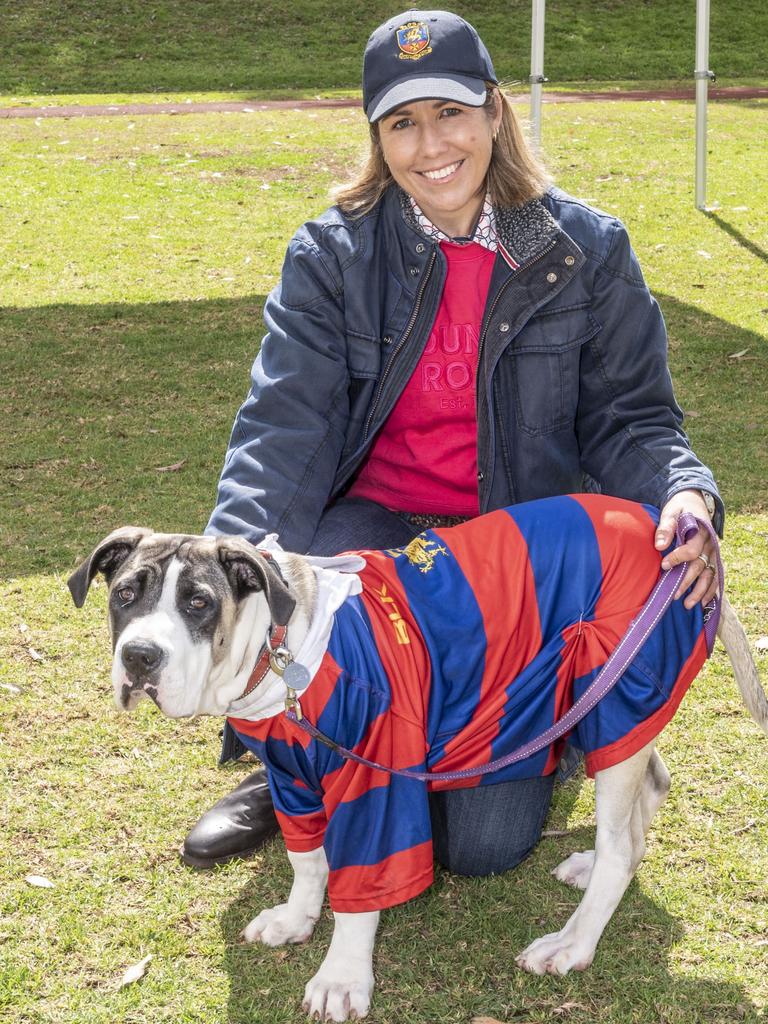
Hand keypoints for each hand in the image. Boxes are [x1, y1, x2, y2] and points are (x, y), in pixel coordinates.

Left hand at [654, 489, 717, 609]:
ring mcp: (713, 553)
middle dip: (687, 581)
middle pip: (700, 566)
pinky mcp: (713, 559)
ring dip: (700, 591)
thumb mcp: (671, 511)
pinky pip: (715, 577)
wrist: (695, 503)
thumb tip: (659, 545)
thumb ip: (666, 527)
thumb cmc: (680, 508)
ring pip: (710, 575)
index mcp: (701, 532)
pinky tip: (703, 603)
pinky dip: (711, 591)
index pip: (691, 549)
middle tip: (674, 595)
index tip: (664, 565)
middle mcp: (710, 545)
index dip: (678, 559)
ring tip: (687, 605)